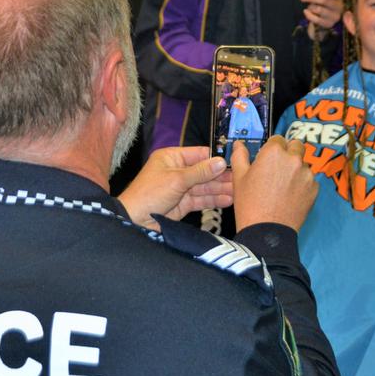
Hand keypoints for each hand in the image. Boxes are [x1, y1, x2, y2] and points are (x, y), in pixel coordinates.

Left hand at [117, 146, 231, 229]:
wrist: (135, 221)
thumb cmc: (148, 194)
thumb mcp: (176, 179)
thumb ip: (200, 172)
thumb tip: (220, 162)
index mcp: (171, 158)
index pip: (199, 154)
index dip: (215, 158)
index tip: (233, 160)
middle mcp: (176, 171)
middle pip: (203, 171)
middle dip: (220, 176)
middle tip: (240, 178)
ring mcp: (180, 188)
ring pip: (204, 186)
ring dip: (220, 189)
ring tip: (238, 191)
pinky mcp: (182, 203)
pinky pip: (201, 199)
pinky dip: (213, 200)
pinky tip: (227, 200)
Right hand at [232, 136, 316, 231]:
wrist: (267, 232)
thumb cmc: (250, 204)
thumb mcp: (239, 178)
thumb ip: (239, 156)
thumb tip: (239, 145)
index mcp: (274, 152)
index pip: (278, 138)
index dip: (272, 147)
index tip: (268, 157)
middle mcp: (293, 159)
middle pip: (296, 146)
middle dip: (288, 153)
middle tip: (278, 168)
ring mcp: (306, 174)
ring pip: (303, 164)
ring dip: (296, 169)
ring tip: (282, 187)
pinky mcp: (314, 189)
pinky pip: (309, 180)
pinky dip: (302, 185)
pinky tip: (290, 196)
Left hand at [301, 0, 343, 40]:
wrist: (331, 19)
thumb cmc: (325, 6)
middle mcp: (337, 7)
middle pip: (323, 0)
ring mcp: (334, 16)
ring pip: (319, 10)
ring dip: (311, 7)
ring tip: (308, 7)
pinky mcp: (329, 24)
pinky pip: (317, 19)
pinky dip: (309, 15)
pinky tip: (306, 12)